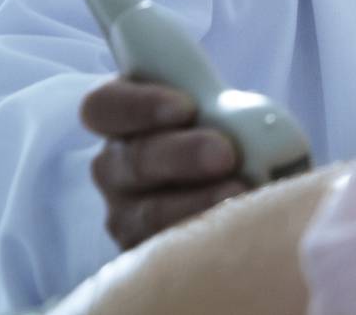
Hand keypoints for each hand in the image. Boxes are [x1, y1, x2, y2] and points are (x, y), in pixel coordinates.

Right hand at [80, 78, 247, 249]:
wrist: (250, 180)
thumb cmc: (229, 130)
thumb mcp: (221, 105)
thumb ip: (216, 103)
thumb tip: (247, 118)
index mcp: (123, 117)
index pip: (105, 106)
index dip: (139, 106)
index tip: (186, 106)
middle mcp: (116, 165)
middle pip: (131, 161)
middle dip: (180, 155)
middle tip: (224, 153)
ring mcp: (126, 212)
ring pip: (148, 212)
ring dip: (195, 201)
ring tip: (238, 191)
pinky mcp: (146, 252)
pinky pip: (166, 248)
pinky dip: (202, 234)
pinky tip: (233, 224)